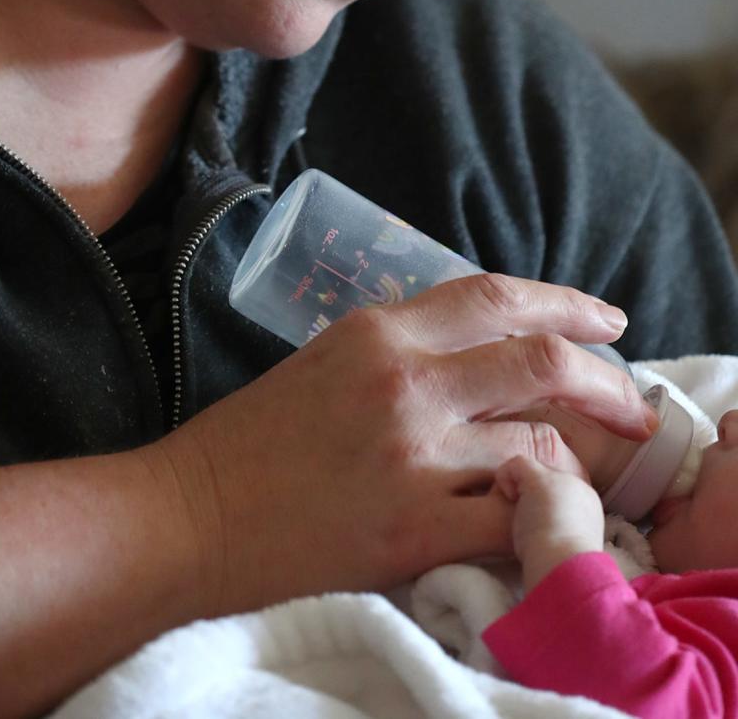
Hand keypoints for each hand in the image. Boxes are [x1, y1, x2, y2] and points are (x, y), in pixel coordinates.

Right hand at [154, 272, 651, 616]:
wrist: (189, 516)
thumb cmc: (250, 444)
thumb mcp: (327, 364)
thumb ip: (402, 352)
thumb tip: (481, 356)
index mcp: (379, 332)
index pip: (495, 295)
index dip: (565, 302)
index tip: (606, 318)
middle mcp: (404, 381)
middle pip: (541, 360)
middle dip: (605, 381)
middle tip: (633, 404)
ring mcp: (412, 453)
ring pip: (538, 442)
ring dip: (570, 461)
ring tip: (571, 475)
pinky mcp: (412, 526)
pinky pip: (512, 516)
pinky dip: (534, 517)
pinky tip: (527, 519)